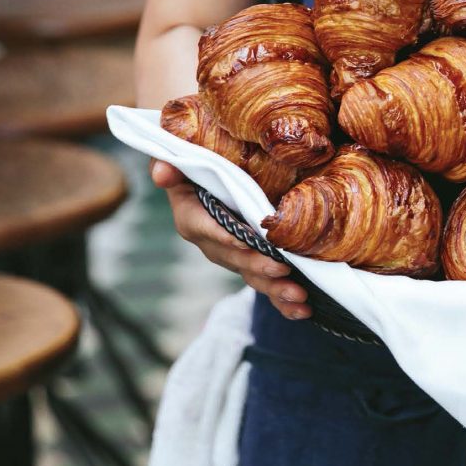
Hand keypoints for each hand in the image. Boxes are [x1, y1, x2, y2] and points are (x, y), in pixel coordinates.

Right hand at [149, 160, 310, 319]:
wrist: (215, 172)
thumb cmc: (198, 159)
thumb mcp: (181, 155)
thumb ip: (170, 162)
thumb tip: (162, 173)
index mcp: (192, 217)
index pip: (207, 228)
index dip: (226, 236)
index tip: (247, 241)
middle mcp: (212, 241)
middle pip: (234, 258)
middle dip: (258, 266)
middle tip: (282, 269)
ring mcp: (233, 255)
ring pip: (252, 275)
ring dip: (274, 288)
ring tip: (299, 297)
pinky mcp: (252, 261)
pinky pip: (266, 283)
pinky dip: (282, 300)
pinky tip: (303, 310)